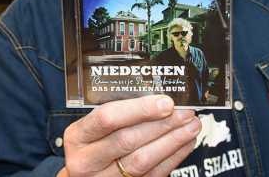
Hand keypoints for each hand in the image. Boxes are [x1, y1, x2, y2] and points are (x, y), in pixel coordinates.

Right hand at [57, 95, 199, 176]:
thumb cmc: (90, 147)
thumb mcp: (90, 129)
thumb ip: (116, 114)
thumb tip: (155, 97)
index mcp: (78, 137)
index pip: (107, 118)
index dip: (139, 109)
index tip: (165, 102)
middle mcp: (87, 160)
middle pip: (128, 140)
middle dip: (162, 124)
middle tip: (185, 112)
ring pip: (143, 160)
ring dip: (172, 141)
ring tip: (191, 126)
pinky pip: (153, 175)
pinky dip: (173, 157)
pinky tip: (184, 143)